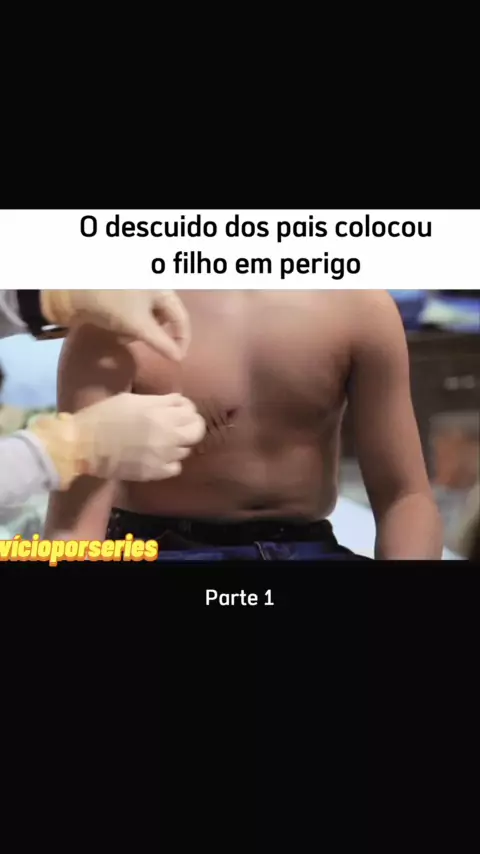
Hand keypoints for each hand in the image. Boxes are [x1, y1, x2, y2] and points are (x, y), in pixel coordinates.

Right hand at [30, 393, 204, 485]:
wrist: (84, 445)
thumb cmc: (104, 416)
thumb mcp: (131, 399)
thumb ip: (159, 401)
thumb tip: (178, 402)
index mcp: (159, 412)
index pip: (190, 409)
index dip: (187, 408)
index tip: (179, 409)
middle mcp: (167, 434)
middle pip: (197, 431)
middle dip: (192, 425)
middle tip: (180, 425)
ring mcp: (163, 455)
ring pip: (187, 449)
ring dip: (179, 443)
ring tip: (164, 440)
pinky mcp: (155, 472)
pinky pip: (176, 467)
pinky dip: (171, 461)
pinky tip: (159, 456)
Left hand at [40, 290, 190, 360]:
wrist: (73, 291)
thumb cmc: (112, 305)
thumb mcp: (139, 326)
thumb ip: (162, 343)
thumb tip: (179, 359)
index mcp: (163, 288)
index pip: (181, 318)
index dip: (181, 341)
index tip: (175, 360)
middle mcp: (153, 286)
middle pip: (165, 317)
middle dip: (156, 334)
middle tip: (144, 344)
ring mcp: (137, 290)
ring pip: (149, 317)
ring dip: (141, 330)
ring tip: (125, 336)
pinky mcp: (122, 296)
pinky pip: (135, 314)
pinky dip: (130, 325)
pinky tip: (117, 329)